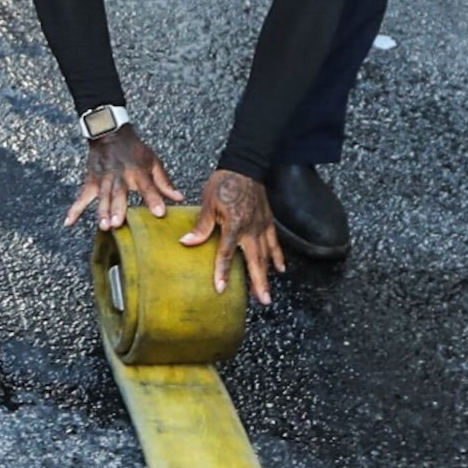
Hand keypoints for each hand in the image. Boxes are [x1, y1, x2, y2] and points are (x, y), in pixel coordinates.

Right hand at [63, 124, 184, 233]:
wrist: (109, 133)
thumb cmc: (134, 150)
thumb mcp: (153, 161)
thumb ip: (164, 182)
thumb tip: (180, 199)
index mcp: (138, 171)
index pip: (148, 187)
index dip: (154, 199)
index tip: (160, 213)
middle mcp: (120, 176)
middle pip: (119, 194)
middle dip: (118, 208)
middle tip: (119, 223)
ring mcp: (103, 179)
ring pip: (102, 197)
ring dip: (102, 211)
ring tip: (104, 226)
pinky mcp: (91, 181)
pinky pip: (82, 197)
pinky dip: (75, 209)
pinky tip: (70, 222)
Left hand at [183, 167, 280, 304]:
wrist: (245, 166)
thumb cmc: (224, 183)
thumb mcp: (208, 203)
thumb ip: (202, 226)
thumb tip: (186, 242)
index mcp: (234, 225)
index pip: (227, 253)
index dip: (223, 272)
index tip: (221, 288)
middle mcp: (251, 229)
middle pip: (255, 260)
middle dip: (258, 282)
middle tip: (262, 301)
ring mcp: (262, 226)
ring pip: (266, 255)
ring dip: (267, 275)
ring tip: (266, 294)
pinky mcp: (268, 221)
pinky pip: (275, 242)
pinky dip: (278, 256)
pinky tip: (280, 269)